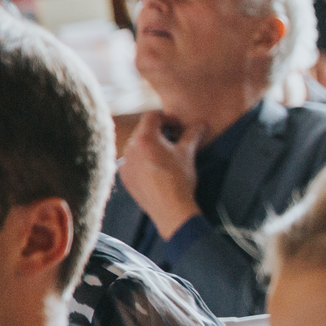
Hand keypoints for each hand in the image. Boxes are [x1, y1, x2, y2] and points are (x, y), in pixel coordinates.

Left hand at [117, 110, 203, 239]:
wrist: (170, 209)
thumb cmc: (179, 179)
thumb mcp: (188, 153)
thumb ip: (192, 134)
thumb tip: (200, 124)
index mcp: (144, 138)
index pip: (152, 116)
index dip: (167, 118)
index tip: (178, 127)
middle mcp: (130, 148)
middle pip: (143, 130)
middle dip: (159, 132)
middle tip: (174, 140)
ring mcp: (125, 163)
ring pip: (136, 146)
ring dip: (150, 147)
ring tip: (165, 156)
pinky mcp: (124, 177)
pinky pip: (132, 162)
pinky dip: (143, 161)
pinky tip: (156, 170)